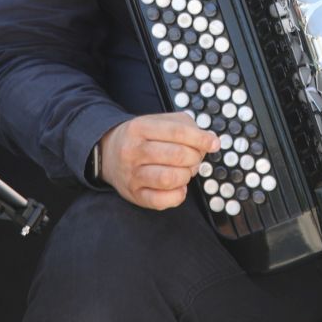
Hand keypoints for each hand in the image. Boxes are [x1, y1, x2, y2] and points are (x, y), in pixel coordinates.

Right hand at [98, 113, 218, 210]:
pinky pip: (161, 201)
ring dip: (186, 175)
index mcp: (140, 127)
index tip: (213, 143)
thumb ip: (185, 126)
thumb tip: (209, 141)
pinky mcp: (134, 195)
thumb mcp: (158, 121)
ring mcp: (131, 174)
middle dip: (195, 157)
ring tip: (185, 171)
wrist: (108, 153)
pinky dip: (178, 195)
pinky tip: (179, 186)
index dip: (200, 139)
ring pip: (170, 179)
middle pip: (177, 155)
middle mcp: (133, 151)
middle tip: (195, 158)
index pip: (177, 132)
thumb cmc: (141, 137)